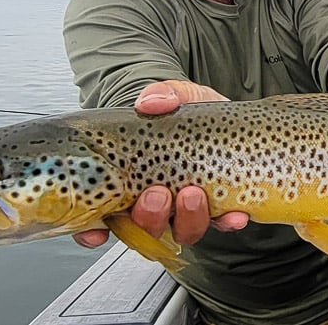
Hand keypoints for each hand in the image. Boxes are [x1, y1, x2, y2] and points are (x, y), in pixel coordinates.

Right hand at [72, 81, 248, 249]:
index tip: (96, 230)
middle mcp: (158, 201)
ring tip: (192, 194)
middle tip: (157, 194)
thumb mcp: (176, 96)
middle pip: (144, 227)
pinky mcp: (221, 207)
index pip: (103, 216)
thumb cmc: (190, 113)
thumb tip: (148, 103)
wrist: (226, 116)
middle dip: (149, 216)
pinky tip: (234, 214)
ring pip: (182, 230)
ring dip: (185, 218)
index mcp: (132, 181)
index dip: (93, 232)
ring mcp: (188, 208)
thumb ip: (161, 94)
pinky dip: (228, 222)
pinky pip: (223, 224)